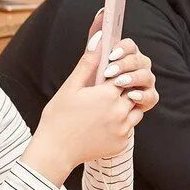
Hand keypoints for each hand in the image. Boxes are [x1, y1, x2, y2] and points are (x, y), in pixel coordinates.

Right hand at [23, 11, 157, 178]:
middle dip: (120, 88)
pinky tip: (102, 124)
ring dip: (125, 105)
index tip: (105, 75)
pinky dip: (121, 124)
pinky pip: (129, 128)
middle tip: (103, 93)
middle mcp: (120, 111)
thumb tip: (99, 37)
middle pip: (131, 90)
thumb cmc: (58, 117)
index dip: (114, 73)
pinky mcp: (122, 143)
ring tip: (104, 108)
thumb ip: (88, 62)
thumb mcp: (70, 87)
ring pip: (135, 109)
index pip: (123, 74)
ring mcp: (123, 129)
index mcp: (108, 94)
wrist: (55, 152)